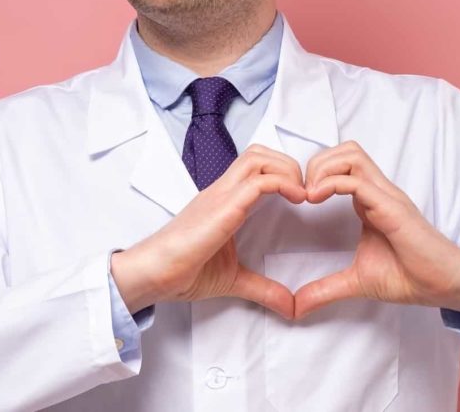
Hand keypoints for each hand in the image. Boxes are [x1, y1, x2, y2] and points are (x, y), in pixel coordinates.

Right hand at [111, 144, 306, 318]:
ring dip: (287, 169)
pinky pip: (258, 181)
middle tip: (305, 192)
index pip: (255, 166)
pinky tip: (297, 199)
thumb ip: (263, 289)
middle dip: (289, 164)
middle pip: (259, 152)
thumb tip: (291, 307)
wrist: (154, 274)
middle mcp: (222, 191)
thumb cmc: (183, 272)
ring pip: (258, 157)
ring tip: (302, 194)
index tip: (301, 198)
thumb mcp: (234, 279)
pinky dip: (283, 183)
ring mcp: (221, 195)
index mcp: (224, 201)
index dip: (282, 173)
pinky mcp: (223, 206)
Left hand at [293, 141, 459, 320]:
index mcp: (369, 201)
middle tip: (301, 193)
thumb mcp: (356, 282)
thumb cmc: (410, 277)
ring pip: (351, 155)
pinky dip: (332, 184)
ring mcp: (386, 196)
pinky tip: (316, 200)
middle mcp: (378, 191)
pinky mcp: (392, 207)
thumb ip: (325, 289)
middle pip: (344, 150)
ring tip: (309, 195)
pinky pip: (358, 182)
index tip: (298, 199)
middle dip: (315, 164)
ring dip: (323, 169)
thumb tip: (296, 307)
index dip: (315, 173)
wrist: (445, 285)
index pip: (341, 165)